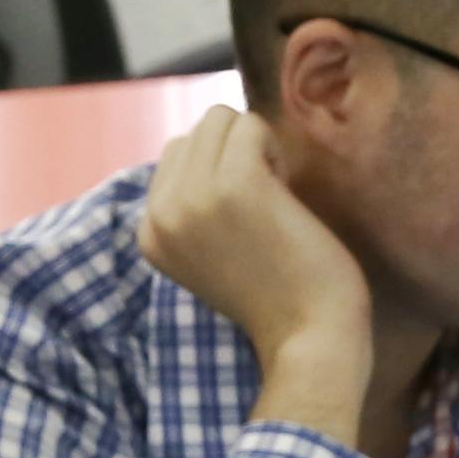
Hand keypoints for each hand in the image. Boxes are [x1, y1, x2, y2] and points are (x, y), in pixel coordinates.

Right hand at [144, 106, 374, 432]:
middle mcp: (160, 214)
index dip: (218, 174)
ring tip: (273, 198)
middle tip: (263, 207)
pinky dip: (274, 147)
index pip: (175, 157)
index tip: (242, 220)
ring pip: (220, 118)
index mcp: (149, 234)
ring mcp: (193, 197)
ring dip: (255, 147)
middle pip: (195, 132)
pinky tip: (286, 192)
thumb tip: (205, 135)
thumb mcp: (211, 254)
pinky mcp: (234, 184)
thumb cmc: (277, 296)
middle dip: (235, 154)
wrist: (309, 338)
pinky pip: (250, 125)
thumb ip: (193, 207)